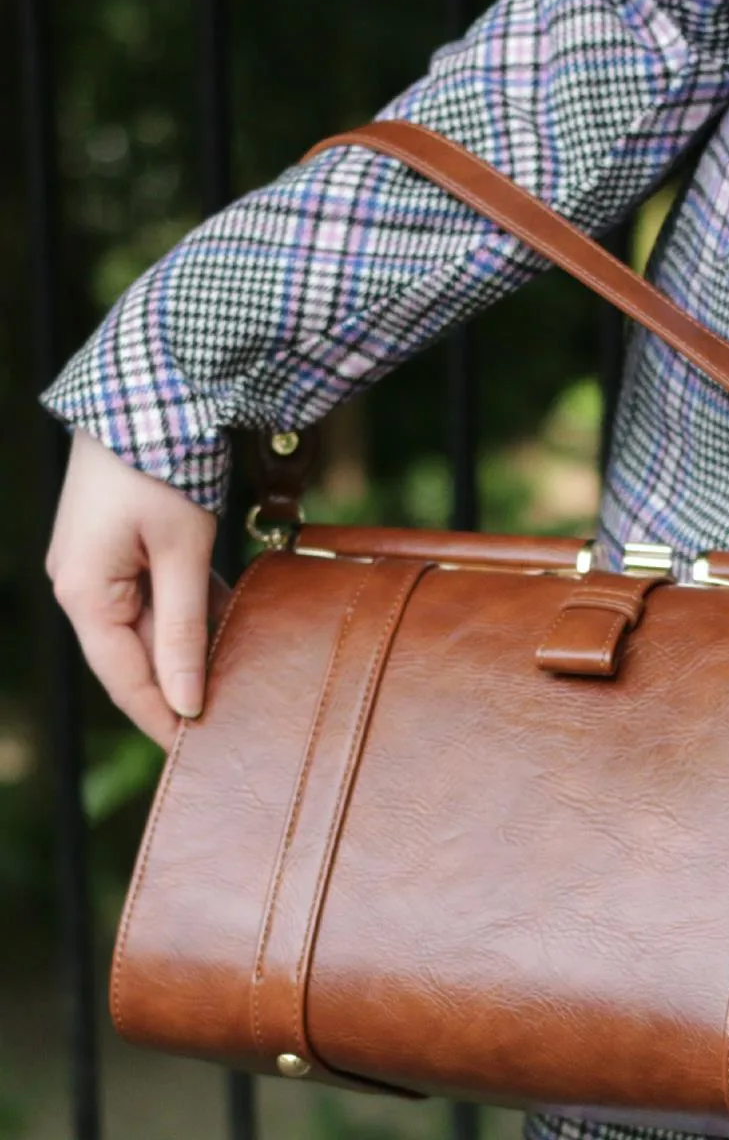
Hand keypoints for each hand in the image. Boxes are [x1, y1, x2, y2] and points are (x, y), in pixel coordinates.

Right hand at [45, 430, 228, 750]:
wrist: (153, 386)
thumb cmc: (163, 465)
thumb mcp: (182, 553)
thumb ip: (185, 630)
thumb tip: (186, 701)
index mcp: (83, 591)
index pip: (125, 679)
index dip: (163, 718)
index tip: (202, 752)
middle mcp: (80, 583)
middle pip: (134, 657)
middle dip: (179, 688)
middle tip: (230, 724)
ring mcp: (98, 565)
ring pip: (147, 629)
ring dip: (188, 653)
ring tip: (236, 685)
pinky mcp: (120, 546)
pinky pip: (153, 598)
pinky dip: (189, 616)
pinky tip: (228, 632)